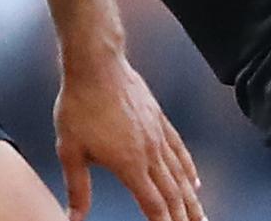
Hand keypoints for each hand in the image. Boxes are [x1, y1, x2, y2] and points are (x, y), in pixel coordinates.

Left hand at [54, 54, 204, 220]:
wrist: (97, 65)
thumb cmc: (80, 105)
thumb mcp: (70, 150)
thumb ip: (77, 187)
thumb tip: (74, 218)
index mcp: (129, 164)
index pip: (154, 205)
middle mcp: (150, 151)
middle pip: (174, 193)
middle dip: (186, 217)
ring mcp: (157, 133)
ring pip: (181, 173)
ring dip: (192, 198)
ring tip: (201, 215)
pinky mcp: (158, 117)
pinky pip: (179, 148)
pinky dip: (189, 167)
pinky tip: (195, 179)